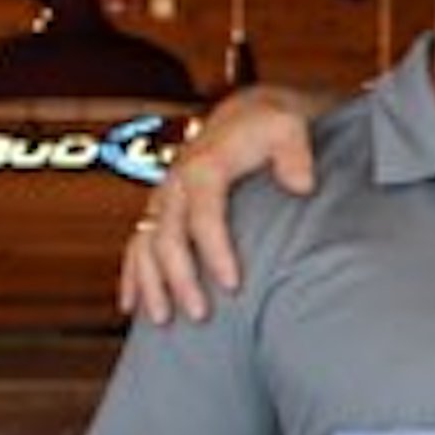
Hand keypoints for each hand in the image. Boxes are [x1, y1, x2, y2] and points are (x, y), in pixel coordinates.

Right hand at [121, 85, 325, 323]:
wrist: (247, 114)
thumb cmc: (271, 126)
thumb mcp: (288, 128)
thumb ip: (295, 154)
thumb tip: (302, 185)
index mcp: (205, 166)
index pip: (204, 214)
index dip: (215, 251)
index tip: (233, 285)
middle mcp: (176, 183)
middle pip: (168, 236)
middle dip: (181, 278)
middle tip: (202, 314)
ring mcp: (165, 197)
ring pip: (145, 244)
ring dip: (151, 283)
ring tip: (164, 320)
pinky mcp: (162, 209)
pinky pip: (137, 244)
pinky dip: (132, 275)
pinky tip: (134, 307)